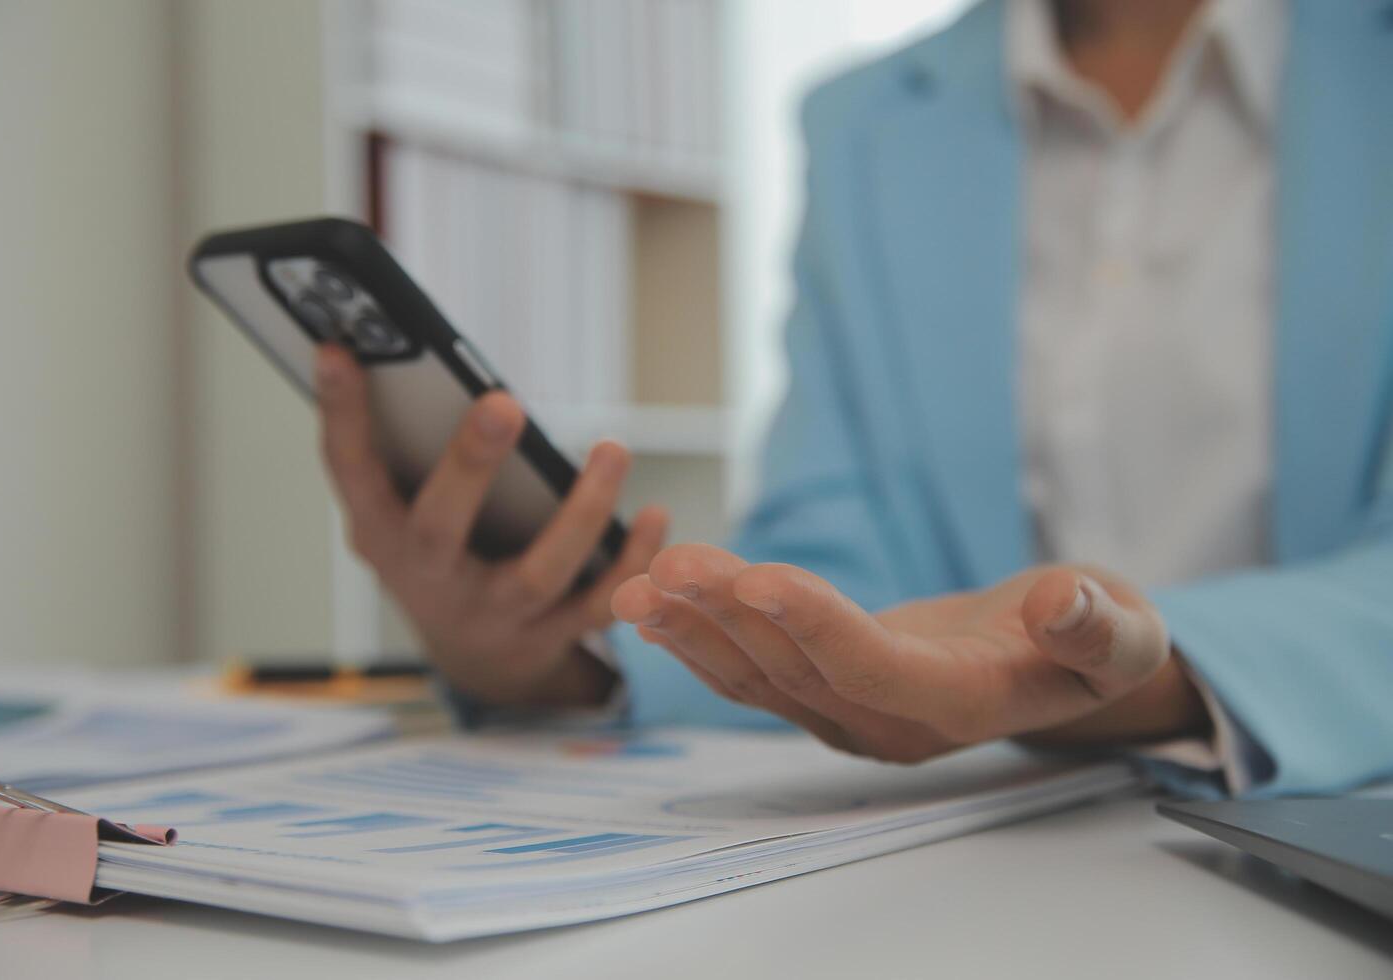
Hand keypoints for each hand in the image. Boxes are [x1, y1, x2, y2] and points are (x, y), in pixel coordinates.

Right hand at [316, 345, 667, 707]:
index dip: (340, 413)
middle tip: (501, 400)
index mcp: (382, 537)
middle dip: (469, 466)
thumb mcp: (402, 510)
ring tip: (614, 448)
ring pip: (540, 573)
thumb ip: (400, 442)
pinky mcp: (551, 634)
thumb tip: (382, 347)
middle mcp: (430, 583)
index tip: (338, 348)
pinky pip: (600, 604)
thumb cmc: (440, 552)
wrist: (477, 659)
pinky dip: (635, 561)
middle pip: (440, 531)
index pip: (351, 472)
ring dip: (582, 512)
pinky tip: (659, 515)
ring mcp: (493, 616)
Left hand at [612, 544, 1207, 761]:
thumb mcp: (1123, 630)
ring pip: (757, 675)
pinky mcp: (824, 689)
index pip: (872, 667)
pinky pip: (751, 670)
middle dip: (729, 616)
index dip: (816, 624)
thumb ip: (1096, 627)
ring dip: (695, 630)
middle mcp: (890, 721)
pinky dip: (700, 637)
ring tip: (634, 587)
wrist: (1057, 659)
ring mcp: (850, 712)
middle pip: (795, 670)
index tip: (759, 578)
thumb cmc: (1094, 640)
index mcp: (958, 704)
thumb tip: (1061, 602)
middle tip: (669, 566)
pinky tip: (653, 605)